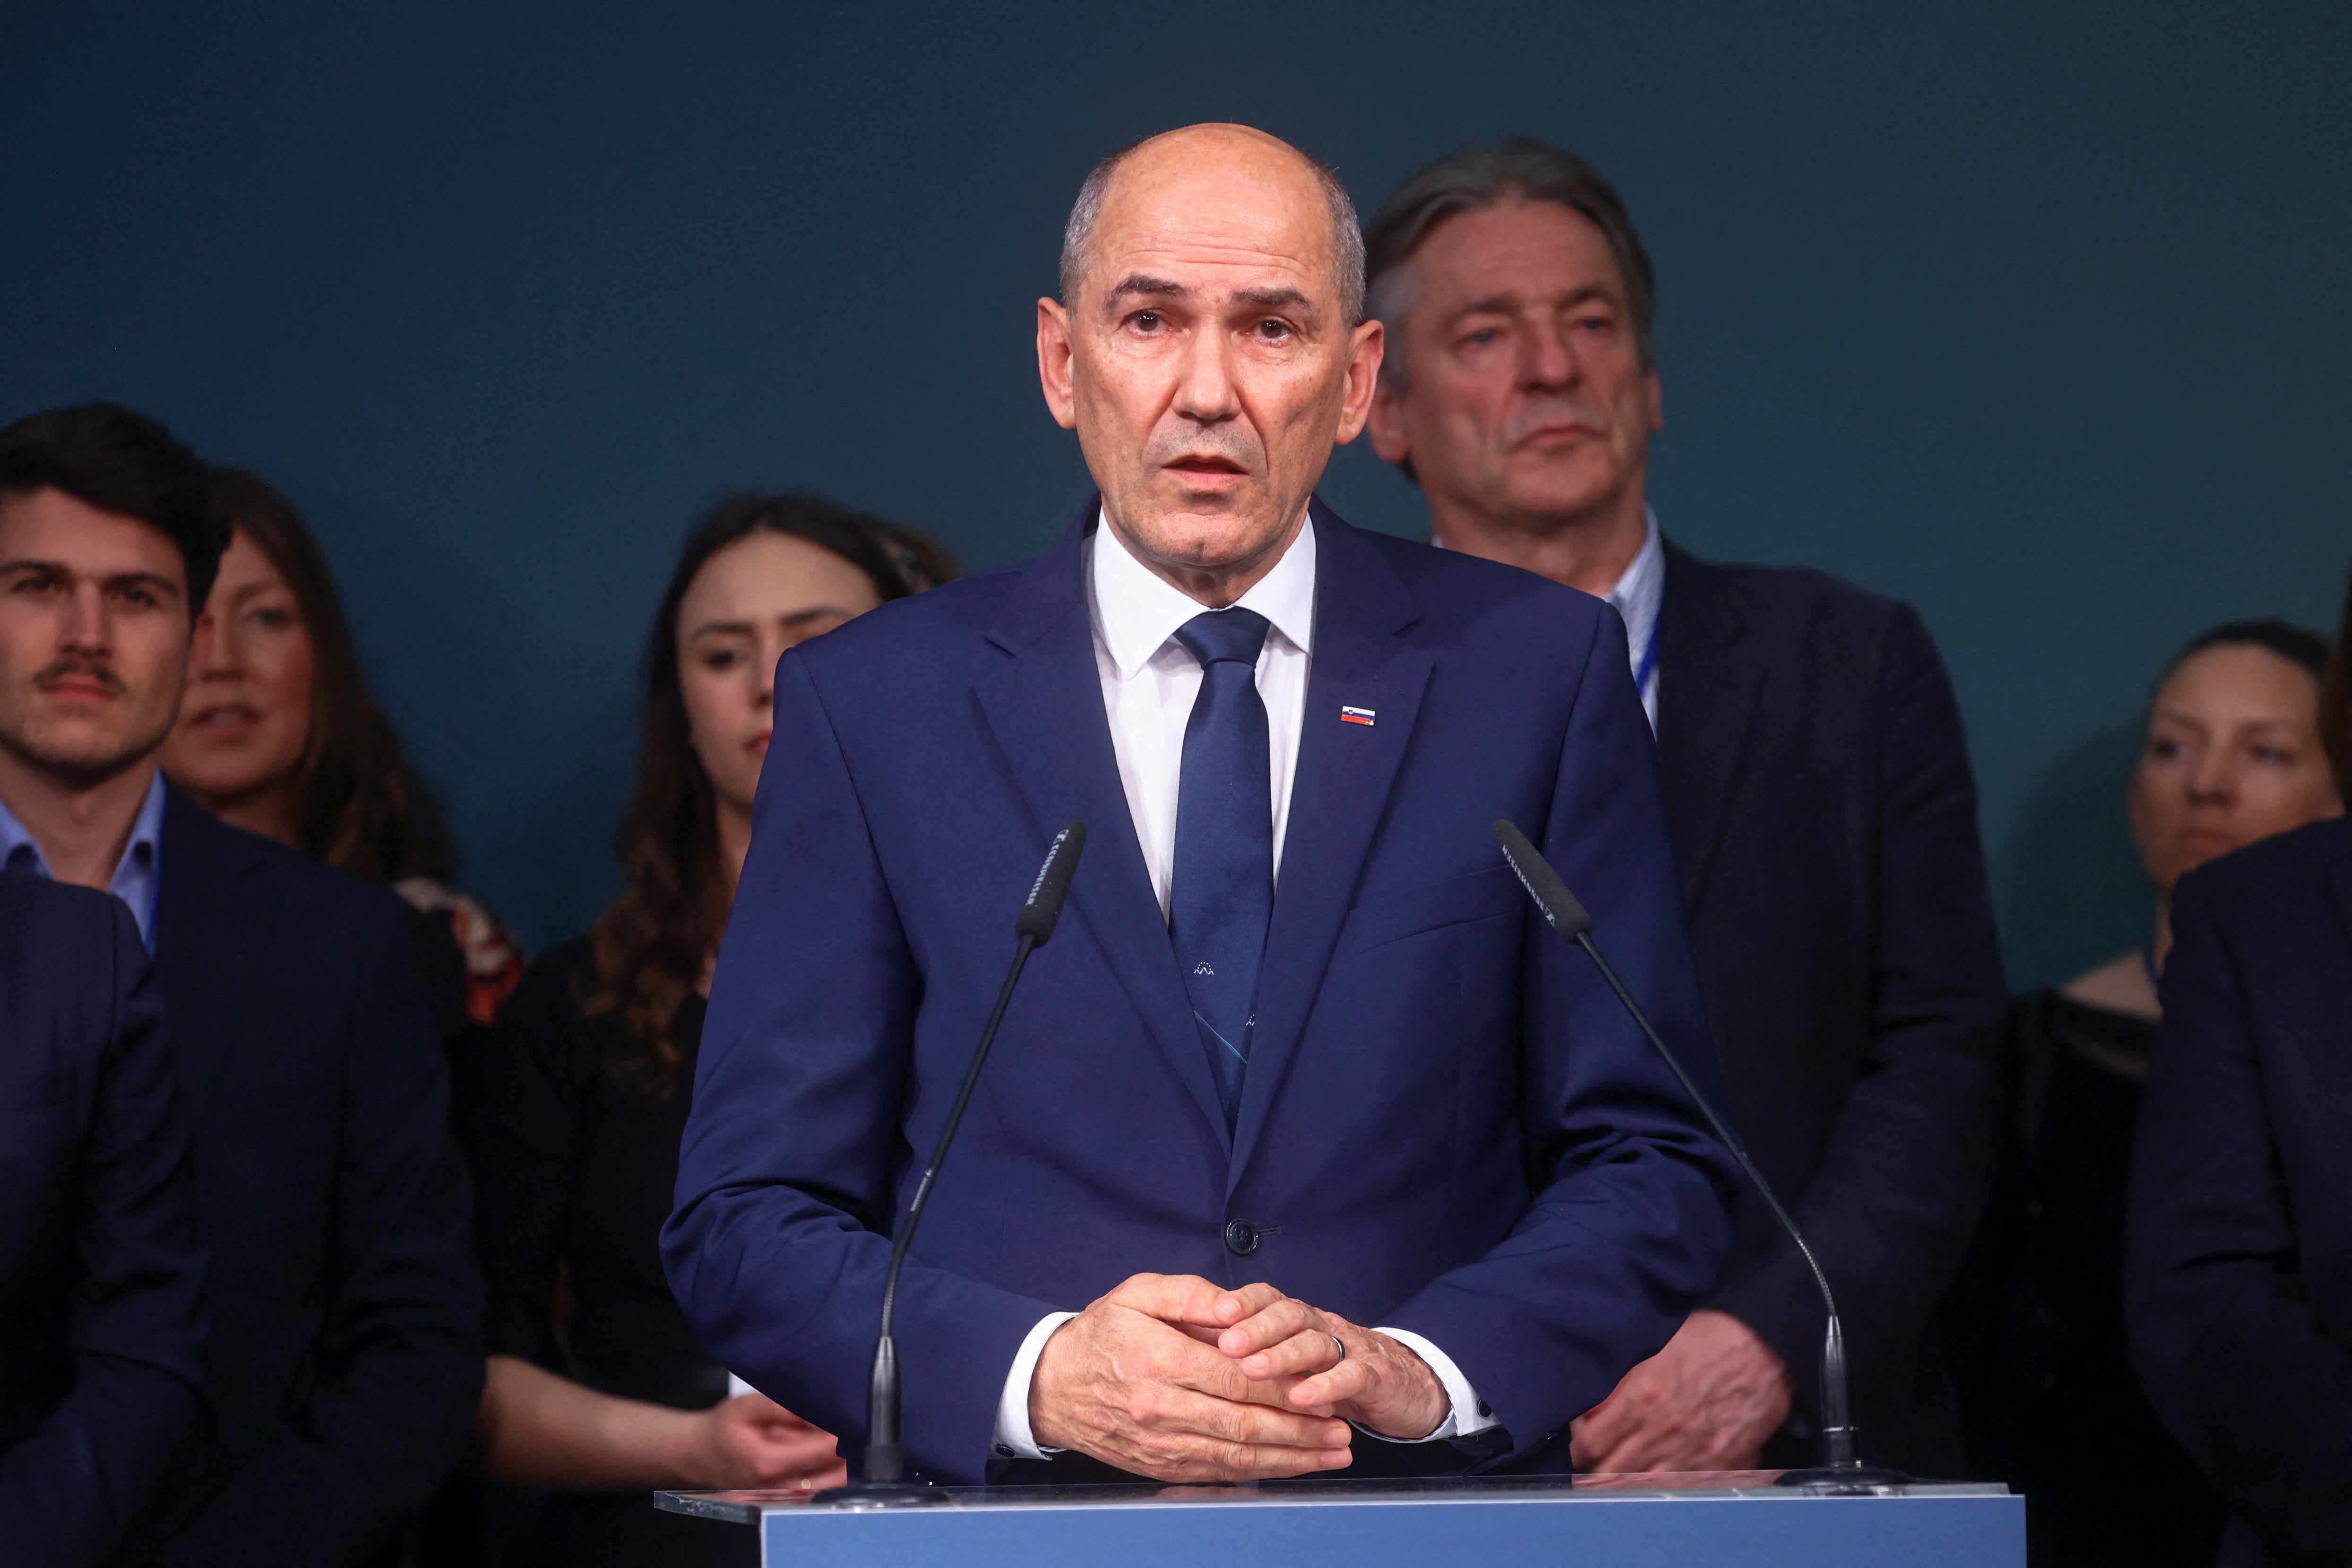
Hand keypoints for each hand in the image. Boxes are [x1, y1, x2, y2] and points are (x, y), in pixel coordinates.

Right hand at [689, 1392, 847, 1490]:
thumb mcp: (747, 1407)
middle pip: (836, 1476)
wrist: (702, 1455)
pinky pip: (821, 1491)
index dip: (843, 1433)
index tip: (853, 1416)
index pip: (823, 1452)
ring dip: (845, 1464)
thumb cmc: (725, 1428)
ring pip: (832, 1487)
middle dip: (851, 1451)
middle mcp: (780, 1487)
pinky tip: (833, 1455)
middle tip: (855, 1426)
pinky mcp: (787, 1501)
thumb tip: (812, 1408)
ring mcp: (784, 1498)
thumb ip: (780, 1407)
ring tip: (847, 1437)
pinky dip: (833, 1474)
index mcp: (769, 1463)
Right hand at [1030, 1273, 1354, 1480]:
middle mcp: (1161, 1408)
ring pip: (1236, 1457)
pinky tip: (1289, 1468)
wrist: (1052, 1387)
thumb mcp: (1138, 1293)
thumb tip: (1237, 1307)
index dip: (1284, 1388)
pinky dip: (1258, 1474)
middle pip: (1244, 1426)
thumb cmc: (1101, 1333)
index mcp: (1159, 1360)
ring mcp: (1160, 1444)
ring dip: (1290, 1459)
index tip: (1322, 1389)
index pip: (1236, 1380)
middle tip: (1343, 1431)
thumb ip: (1192, 1294)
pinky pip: (1216, 1475)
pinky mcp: (1159, 1467)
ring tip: (1332, 1454)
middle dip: (1301, 1431)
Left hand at [1206, 1283, 1448, 1441]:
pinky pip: (1353, 1375)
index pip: (1268, 1298)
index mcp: (1298, 1319)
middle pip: (1289, 1315)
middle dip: (1256, 1327)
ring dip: (1283, 1355)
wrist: (1405, 1385)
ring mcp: (1352, 1349)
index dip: (1243, 1302)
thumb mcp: (1295, 1356)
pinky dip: (1328, 1385)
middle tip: (1228, 1343)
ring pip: (1316, 1342)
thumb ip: (1258, 1348)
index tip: (1215, 1313)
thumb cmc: (1333, 1370)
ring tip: (1253, 1369)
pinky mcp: (1377, 1377)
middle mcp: (1322, 1326)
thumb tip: (1201, 1343)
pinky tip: (1305, 1397)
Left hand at [1569, 1310, 1790, 1473]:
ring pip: (1642, 1486)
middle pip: (1610, 1471)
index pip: (1589, 1442)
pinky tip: (1654, 1485)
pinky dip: (1664, 1490)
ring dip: (1625, 1485)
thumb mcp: (1650, 1350)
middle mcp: (1661, 1431)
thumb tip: (1590, 1411)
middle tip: (1588, 1472)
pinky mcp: (1718, 1465)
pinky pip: (1682, 1489)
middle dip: (1595, 1473)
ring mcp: (1690, 1453)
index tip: (1575, 1449)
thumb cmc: (1706, 1340)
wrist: (1763, 1348)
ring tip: (1615, 1481)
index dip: (1577, 1450)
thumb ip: (1618, 1384)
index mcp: (1640, 1397)